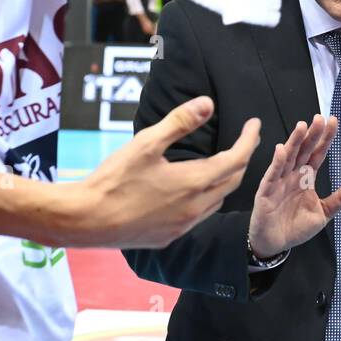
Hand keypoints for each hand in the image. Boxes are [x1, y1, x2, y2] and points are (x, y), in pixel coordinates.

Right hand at [70, 96, 259, 248]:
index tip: (255, 124)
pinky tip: (195, 191)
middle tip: (245, 140)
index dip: (249, 140)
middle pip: (233, 181)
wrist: (85, 220)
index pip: (236, 159)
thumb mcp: (146, 142)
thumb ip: (180, 122)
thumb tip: (208, 103)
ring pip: (217, 201)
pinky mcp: (168, 237)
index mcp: (193, 182)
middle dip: (243, 158)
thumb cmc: (113, 179)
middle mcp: (194, 207)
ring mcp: (182, 225)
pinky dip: (207, 198)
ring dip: (226, 180)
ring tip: (224, 163)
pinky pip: (199, 216)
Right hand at [249, 114, 340, 257]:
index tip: (333, 121)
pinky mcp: (266, 192)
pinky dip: (277, 162)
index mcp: (306, 177)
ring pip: (288, 157)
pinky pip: (272, 175)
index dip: (325, 139)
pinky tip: (281, 149)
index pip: (317, 153)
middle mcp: (293, 175)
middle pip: (303, 151)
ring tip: (301, 127)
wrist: (275, 243)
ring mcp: (279, 181)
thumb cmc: (296, 227)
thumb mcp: (323, 212)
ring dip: (294, 142)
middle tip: (319, 118)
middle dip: (311, 135)